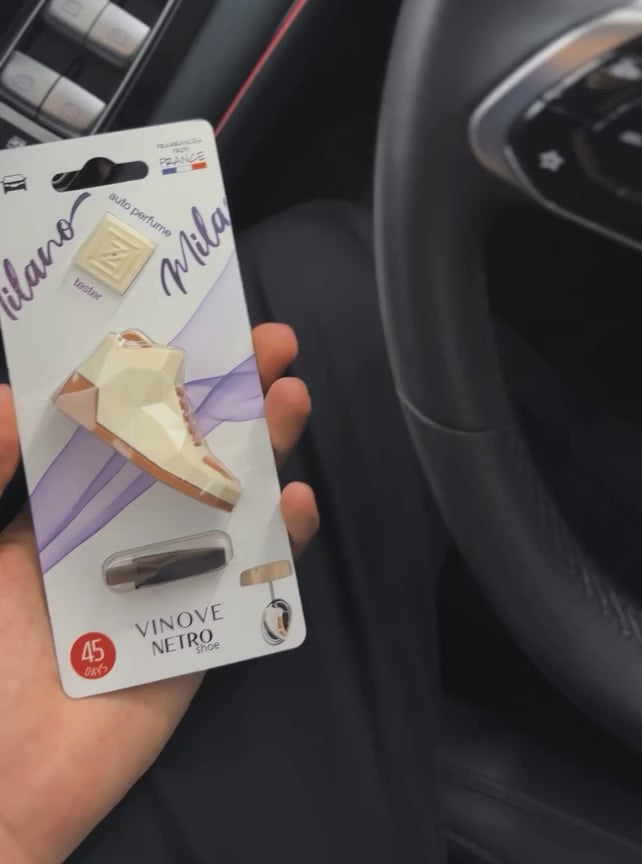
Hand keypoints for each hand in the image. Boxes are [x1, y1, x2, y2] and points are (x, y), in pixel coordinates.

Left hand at [0, 324, 317, 863]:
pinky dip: (278, 542)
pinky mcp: (192, 637)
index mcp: (53, 512)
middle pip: (184, 453)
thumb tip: (12, 393)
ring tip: (292, 399)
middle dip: (228, 396)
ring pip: (223, 505)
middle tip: (270, 345)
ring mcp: (158, 584)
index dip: (157, 374)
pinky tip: (293, 500)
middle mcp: (113, 538)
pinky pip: (243, 584)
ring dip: (263, 450)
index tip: (189, 325)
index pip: (116, 426)